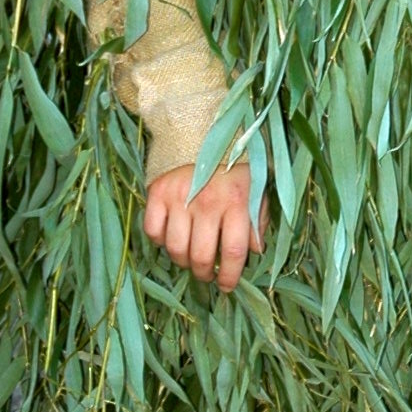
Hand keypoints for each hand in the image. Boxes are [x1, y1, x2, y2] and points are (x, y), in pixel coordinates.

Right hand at [143, 161, 261, 292]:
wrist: (200, 126)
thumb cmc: (234, 161)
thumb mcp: (257, 185)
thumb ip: (259, 218)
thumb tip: (256, 250)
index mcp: (237, 202)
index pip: (233, 251)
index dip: (229, 275)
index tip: (226, 285)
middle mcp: (207, 203)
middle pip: (200, 256)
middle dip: (203, 274)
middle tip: (206, 274)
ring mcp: (179, 198)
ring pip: (175, 248)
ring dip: (181, 260)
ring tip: (188, 256)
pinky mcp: (157, 193)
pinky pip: (152, 231)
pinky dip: (159, 240)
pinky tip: (170, 234)